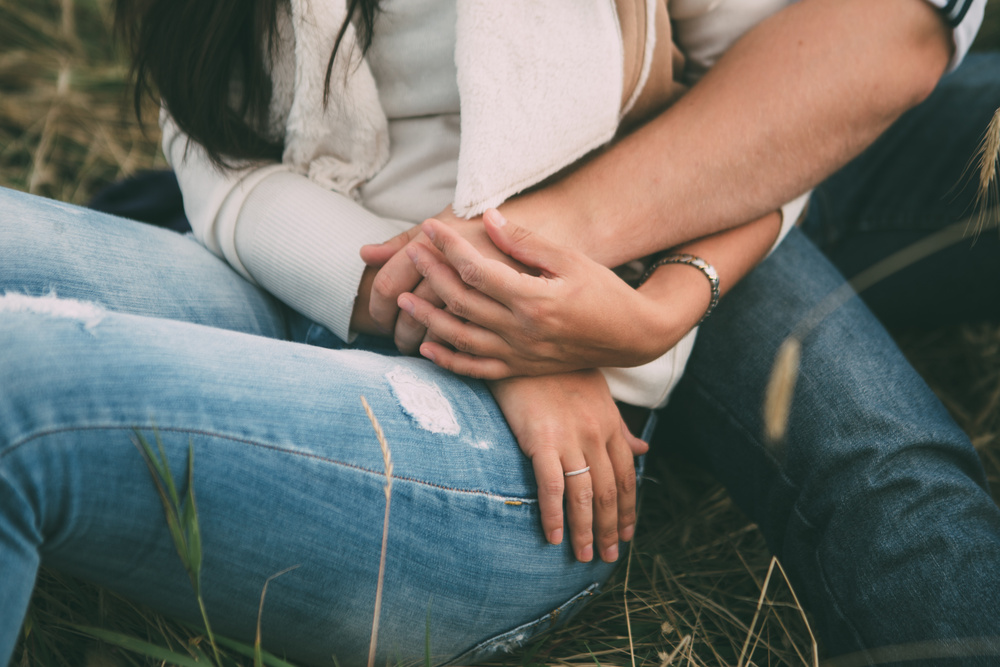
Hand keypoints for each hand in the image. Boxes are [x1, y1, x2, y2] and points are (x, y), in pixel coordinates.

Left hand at [397, 210, 681, 378]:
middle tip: (412, 252)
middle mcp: (522, 331)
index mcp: (534, 300)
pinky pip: (477, 369)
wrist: (632, 336)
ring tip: (402, 298)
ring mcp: (520, 354)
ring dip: (428, 317)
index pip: (477, 270)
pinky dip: (448, 360)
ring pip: (461, 337)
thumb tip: (488, 217)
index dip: (449, 247)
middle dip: (432, 274)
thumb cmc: (604, 291)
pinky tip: (427, 345)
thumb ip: (527, 242)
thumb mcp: (571, 259)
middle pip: (462, 301)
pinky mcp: (521, 369)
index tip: (430, 228)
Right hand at [488, 370, 648, 561]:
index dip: (629, 508)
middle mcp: (596, 435)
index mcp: (610, 424)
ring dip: (586, 531)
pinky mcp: (541, 440)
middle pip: (609, 491)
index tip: (628, 533)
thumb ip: (618, 424)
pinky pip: (552, 487)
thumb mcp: (597, 393)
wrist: (524, 347)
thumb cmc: (556, 369)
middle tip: (610, 556)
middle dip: (612, 528)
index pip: (627, 475)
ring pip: (584, 495)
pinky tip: (552, 537)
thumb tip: (643, 447)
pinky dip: (554, 515)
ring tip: (585, 555)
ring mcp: (570, 439)